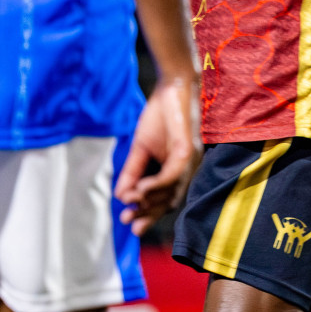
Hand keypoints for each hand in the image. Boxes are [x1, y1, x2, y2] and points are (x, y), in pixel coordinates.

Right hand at [114, 76, 201, 234]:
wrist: (171, 88)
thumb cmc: (159, 117)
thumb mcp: (141, 149)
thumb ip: (132, 172)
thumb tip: (120, 195)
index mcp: (177, 169)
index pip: (166, 199)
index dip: (147, 213)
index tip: (127, 222)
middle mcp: (188, 168)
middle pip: (170, 200)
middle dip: (148, 214)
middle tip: (128, 223)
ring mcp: (190, 160)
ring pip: (172, 190)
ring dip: (149, 201)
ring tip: (130, 204)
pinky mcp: (187, 149)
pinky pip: (173, 173)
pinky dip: (156, 185)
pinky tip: (140, 189)